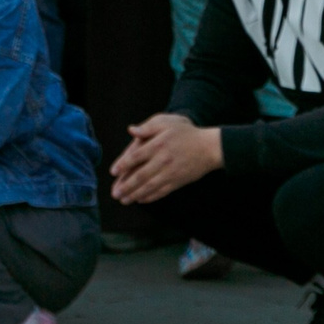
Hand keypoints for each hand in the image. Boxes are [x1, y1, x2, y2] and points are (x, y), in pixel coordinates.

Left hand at [110, 112, 224, 204]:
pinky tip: (141, 200)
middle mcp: (162, 160)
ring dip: (135, 194)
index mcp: (157, 145)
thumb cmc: (186, 133)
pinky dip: (151, 197)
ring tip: (123, 200)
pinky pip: (162, 191)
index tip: (113, 172)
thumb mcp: (167, 123)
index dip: (123, 165)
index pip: (135, 157)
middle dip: (126, 186)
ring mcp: (171, 173)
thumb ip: (148, 127)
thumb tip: (131, 130)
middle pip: (140, 175)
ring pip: (150, 186)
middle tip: (114, 193)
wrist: (210, 147)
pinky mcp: (178, 181)